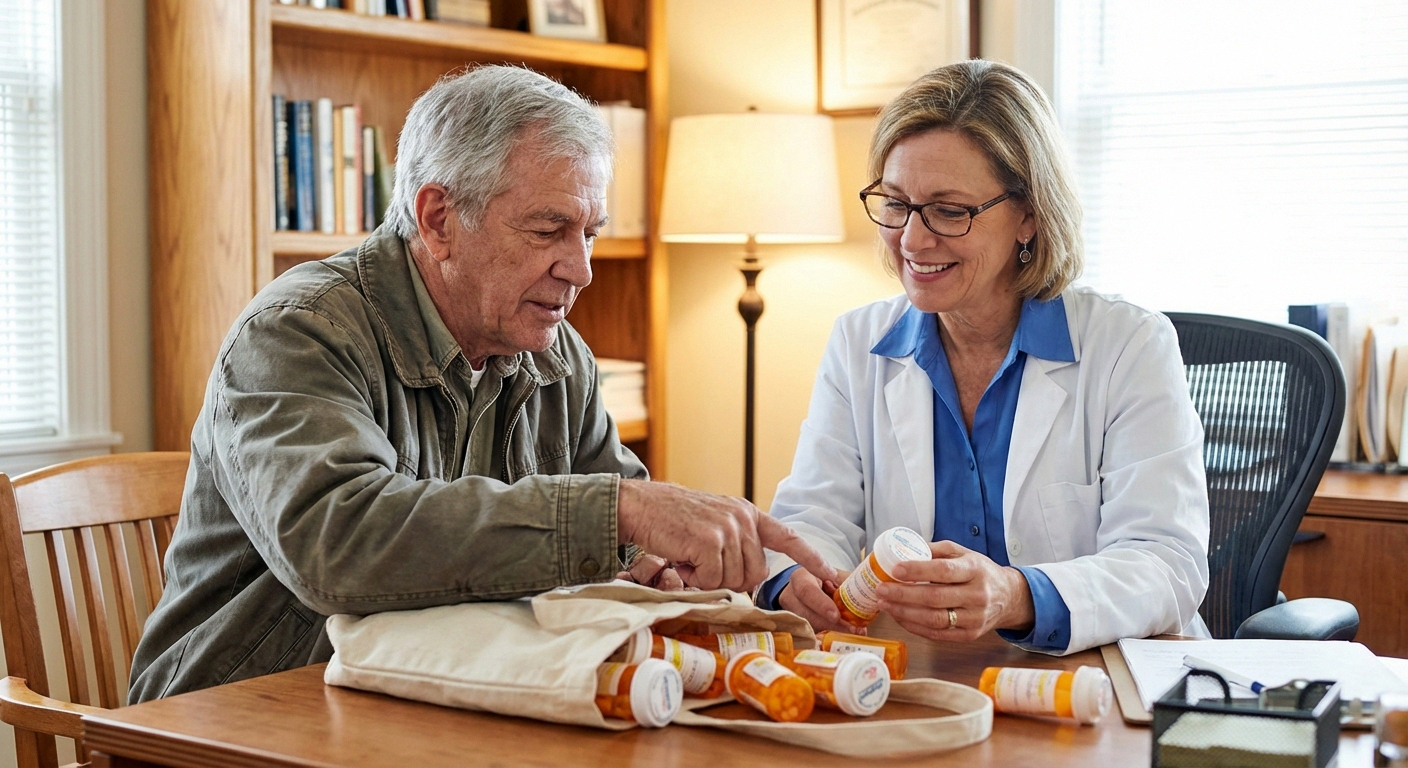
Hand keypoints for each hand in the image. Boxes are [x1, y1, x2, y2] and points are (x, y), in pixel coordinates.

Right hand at [616, 479, 836, 592]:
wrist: (640, 506)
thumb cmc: (673, 521)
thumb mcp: (714, 524)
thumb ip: (737, 544)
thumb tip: (750, 580)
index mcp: (747, 514)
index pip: (788, 537)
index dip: (810, 558)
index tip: (831, 575)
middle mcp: (742, 518)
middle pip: (756, 573)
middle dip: (729, 579)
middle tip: (702, 564)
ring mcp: (727, 528)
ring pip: (735, 579)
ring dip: (708, 578)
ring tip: (689, 557)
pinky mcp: (709, 540)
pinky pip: (713, 580)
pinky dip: (695, 578)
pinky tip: (682, 560)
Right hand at [778, 568, 860, 632]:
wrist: (809, 586)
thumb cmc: (824, 579)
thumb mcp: (834, 574)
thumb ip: (847, 582)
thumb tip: (872, 592)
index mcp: (801, 577)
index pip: (807, 591)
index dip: (821, 604)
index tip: (836, 615)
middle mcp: (791, 595)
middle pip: (807, 614)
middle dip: (831, 624)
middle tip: (852, 629)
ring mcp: (791, 613)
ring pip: (809, 626)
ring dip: (832, 631)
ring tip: (854, 631)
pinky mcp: (796, 626)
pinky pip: (811, 633)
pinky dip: (829, 635)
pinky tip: (844, 635)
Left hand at [876, 540, 1034, 641]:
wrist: (1009, 598)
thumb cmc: (981, 572)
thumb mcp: (965, 553)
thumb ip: (937, 550)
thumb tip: (905, 549)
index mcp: (975, 570)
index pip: (944, 571)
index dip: (918, 571)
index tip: (896, 569)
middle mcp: (977, 595)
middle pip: (935, 598)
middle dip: (904, 595)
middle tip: (882, 589)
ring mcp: (974, 618)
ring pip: (934, 619)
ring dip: (905, 613)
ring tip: (885, 604)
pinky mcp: (969, 635)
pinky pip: (937, 634)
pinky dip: (915, 626)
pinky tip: (900, 616)